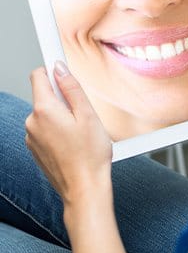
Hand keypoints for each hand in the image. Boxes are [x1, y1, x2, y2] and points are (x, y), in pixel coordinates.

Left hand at [26, 61, 112, 205]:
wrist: (84, 188)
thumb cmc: (90, 155)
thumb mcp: (88, 115)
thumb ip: (72, 88)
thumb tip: (60, 69)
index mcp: (44, 110)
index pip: (38, 75)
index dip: (52, 68)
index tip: (60, 64)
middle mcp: (32, 122)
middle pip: (45, 95)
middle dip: (63, 97)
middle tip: (83, 112)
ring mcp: (32, 137)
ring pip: (46, 113)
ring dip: (62, 115)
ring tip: (80, 131)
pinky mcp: (36, 149)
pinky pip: (46, 128)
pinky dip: (58, 129)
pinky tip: (74, 142)